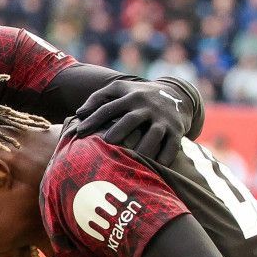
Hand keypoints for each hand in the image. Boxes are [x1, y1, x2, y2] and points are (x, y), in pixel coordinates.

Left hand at [75, 78, 193, 163]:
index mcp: (130, 97)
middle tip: (107, 142)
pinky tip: (157, 167)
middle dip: (120, 130)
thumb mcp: (120, 90)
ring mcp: (163, 119)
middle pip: (132, 119)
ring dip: (144, 148)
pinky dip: (165, 156)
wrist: (177, 94)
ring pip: (154, 134)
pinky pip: (172, 145)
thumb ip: (98, 98)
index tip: (79, 132)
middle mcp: (147, 107)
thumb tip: (79, 114)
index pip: (109, 107)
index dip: (93, 119)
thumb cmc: (138, 96)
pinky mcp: (177, 130)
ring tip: (132, 160)